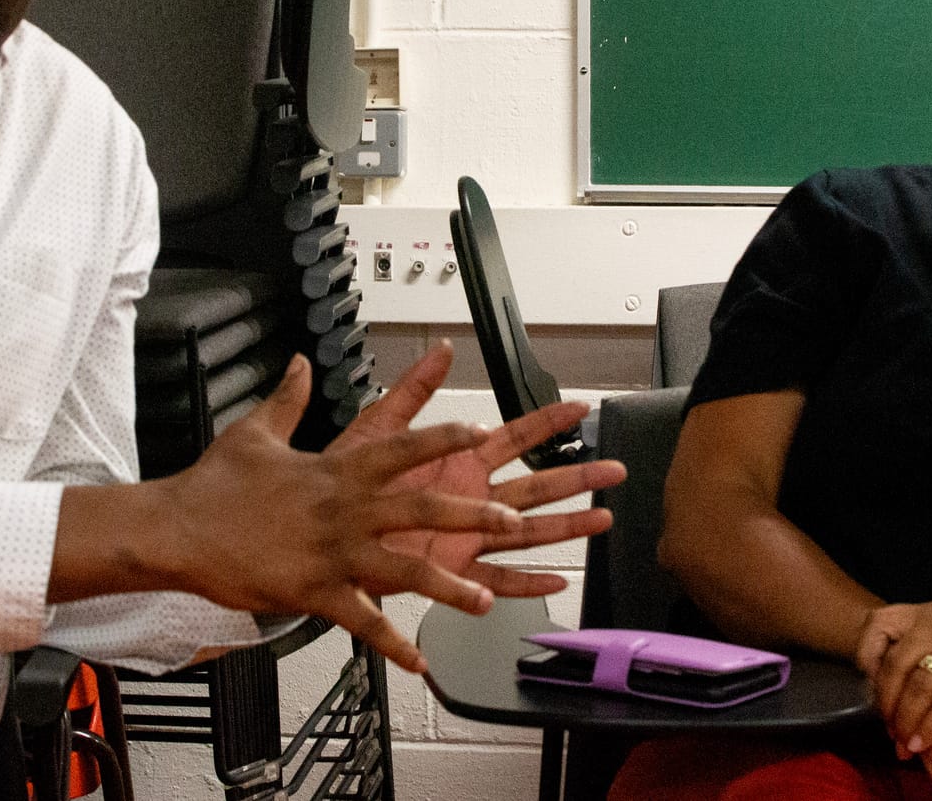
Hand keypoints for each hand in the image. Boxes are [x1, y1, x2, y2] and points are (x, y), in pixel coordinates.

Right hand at [150, 354, 531, 672]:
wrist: (177, 528)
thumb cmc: (214, 484)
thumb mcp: (255, 431)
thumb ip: (289, 398)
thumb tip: (300, 364)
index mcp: (335, 469)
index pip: (403, 447)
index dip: (445, 436)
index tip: (482, 432)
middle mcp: (343, 509)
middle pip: (421, 506)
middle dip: (472, 513)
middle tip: (513, 518)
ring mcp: (332, 553)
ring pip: (404, 570)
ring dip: (448, 587)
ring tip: (484, 601)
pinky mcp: (313, 592)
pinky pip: (362, 621)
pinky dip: (392, 644)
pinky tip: (417, 661)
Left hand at [330, 340, 625, 598]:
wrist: (317, 530)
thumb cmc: (343, 482)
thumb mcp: (379, 429)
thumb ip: (413, 390)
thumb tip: (439, 349)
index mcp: (458, 460)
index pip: (515, 435)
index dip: (548, 422)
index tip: (580, 408)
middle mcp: (471, 497)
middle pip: (537, 483)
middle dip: (577, 476)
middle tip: (613, 469)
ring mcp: (467, 534)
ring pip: (529, 530)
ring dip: (566, 526)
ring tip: (601, 520)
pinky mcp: (453, 570)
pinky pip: (496, 577)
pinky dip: (526, 582)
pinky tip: (556, 578)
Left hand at [857, 602, 931, 754]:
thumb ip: (924, 650)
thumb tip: (883, 688)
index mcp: (931, 612)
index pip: (880, 621)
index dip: (866, 654)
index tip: (868, 686)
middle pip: (895, 663)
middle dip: (886, 703)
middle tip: (888, 730)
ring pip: (919, 685)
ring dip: (906, 720)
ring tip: (903, 744)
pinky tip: (925, 744)